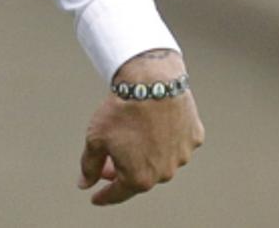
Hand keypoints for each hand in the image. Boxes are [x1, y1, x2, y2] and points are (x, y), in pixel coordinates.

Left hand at [77, 49, 203, 205]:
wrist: (150, 82)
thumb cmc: (121, 111)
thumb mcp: (95, 139)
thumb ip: (90, 165)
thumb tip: (85, 183)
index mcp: (139, 178)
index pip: (118, 194)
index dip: (104, 196)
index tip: (95, 197)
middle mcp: (165, 172)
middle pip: (140, 176)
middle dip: (122, 171)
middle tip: (108, 161)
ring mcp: (182, 155)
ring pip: (160, 160)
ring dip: (145, 154)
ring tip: (131, 137)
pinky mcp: (194, 137)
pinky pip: (176, 142)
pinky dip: (165, 138)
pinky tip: (153, 124)